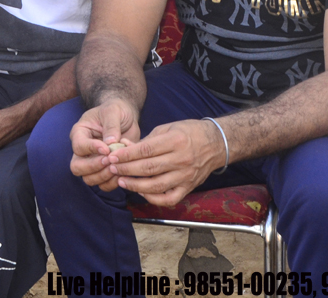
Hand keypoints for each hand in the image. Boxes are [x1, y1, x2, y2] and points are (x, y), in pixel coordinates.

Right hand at [69, 97, 140, 191]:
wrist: (125, 117)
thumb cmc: (116, 110)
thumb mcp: (113, 111)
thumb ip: (111, 125)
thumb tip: (110, 142)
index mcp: (80, 133)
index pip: (78, 146)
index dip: (91, 149)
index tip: (107, 149)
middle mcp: (82, 150)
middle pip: (77, 167)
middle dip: (94, 167)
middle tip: (110, 161)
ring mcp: (92, 162)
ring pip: (89, 179)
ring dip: (104, 176)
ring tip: (119, 167)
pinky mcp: (104, 170)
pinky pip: (103, 185)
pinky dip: (113, 182)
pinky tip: (124, 173)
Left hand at [106, 118, 225, 205]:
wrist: (216, 143)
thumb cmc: (189, 132)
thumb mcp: (168, 128)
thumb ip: (147, 140)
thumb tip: (125, 148)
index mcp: (175, 141)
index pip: (146, 151)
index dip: (127, 155)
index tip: (112, 156)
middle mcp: (181, 160)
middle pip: (148, 168)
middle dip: (126, 169)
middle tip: (111, 168)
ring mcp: (186, 176)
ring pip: (156, 186)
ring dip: (135, 185)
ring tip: (121, 181)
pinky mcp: (189, 187)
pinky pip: (169, 199)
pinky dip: (153, 199)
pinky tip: (141, 192)